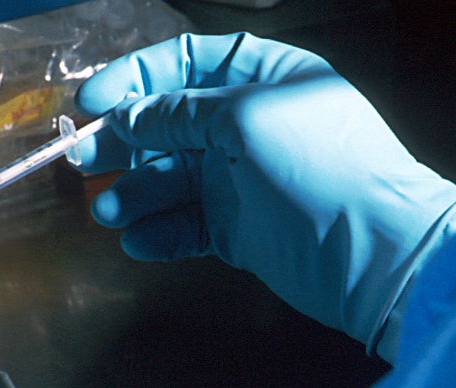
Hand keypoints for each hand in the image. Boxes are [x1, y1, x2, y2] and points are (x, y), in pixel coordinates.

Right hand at [74, 33, 455, 361]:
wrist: (376, 255)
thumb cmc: (321, 168)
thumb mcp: (248, 119)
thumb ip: (183, 112)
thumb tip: (130, 115)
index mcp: (263, 78)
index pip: (189, 63)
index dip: (137, 78)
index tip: (93, 101)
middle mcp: (249, 125)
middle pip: (170, 122)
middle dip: (124, 139)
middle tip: (80, 159)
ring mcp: (243, 180)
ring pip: (172, 178)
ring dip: (135, 192)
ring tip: (108, 211)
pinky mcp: (238, 230)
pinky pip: (187, 224)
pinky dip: (160, 231)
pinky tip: (137, 240)